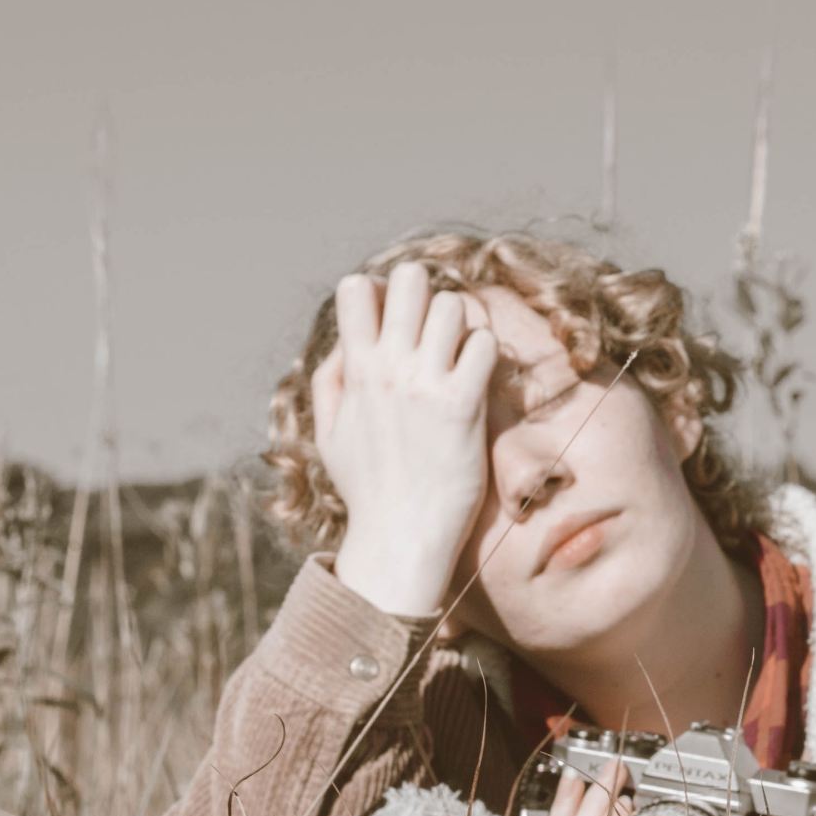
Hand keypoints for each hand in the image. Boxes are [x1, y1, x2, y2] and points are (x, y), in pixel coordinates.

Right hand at [317, 261, 497, 617]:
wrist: (401, 536)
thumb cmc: (368, 488)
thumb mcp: (329, 433)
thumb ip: (331, 380)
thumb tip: (347, 342)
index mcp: (355, 370)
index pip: (356, 287)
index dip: (380, 293)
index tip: (392, 322)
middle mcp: (389, 368)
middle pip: (410, 279)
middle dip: (424, 295)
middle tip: (432, 331)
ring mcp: (426, 384)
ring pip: (452, 305)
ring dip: (460, 324)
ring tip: (458, 357)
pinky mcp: (462, 405)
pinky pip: (484, 344)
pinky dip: (486, 354)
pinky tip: (478, 380)